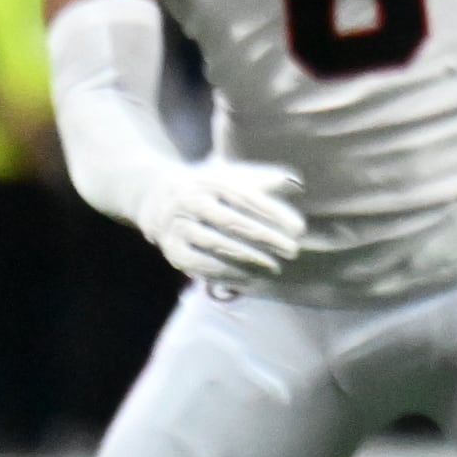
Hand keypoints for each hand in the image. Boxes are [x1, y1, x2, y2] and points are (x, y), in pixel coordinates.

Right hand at [136, 161, 305, 282]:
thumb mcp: (233, 177)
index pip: (247, 198)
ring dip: (248, 258)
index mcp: (211, 181)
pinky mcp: (173, 249)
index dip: (274, 214)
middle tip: (292, 250)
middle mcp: (192, 201)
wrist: (157, 197)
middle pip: (232, 222)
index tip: (299, 229)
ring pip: (216, 244)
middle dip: (266, 238)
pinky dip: (225, 273)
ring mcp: (180, 226)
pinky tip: (249, 279)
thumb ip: (264, 181)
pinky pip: (200, 264)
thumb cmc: (210, 189)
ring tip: (275, 267)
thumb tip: (296, 183)